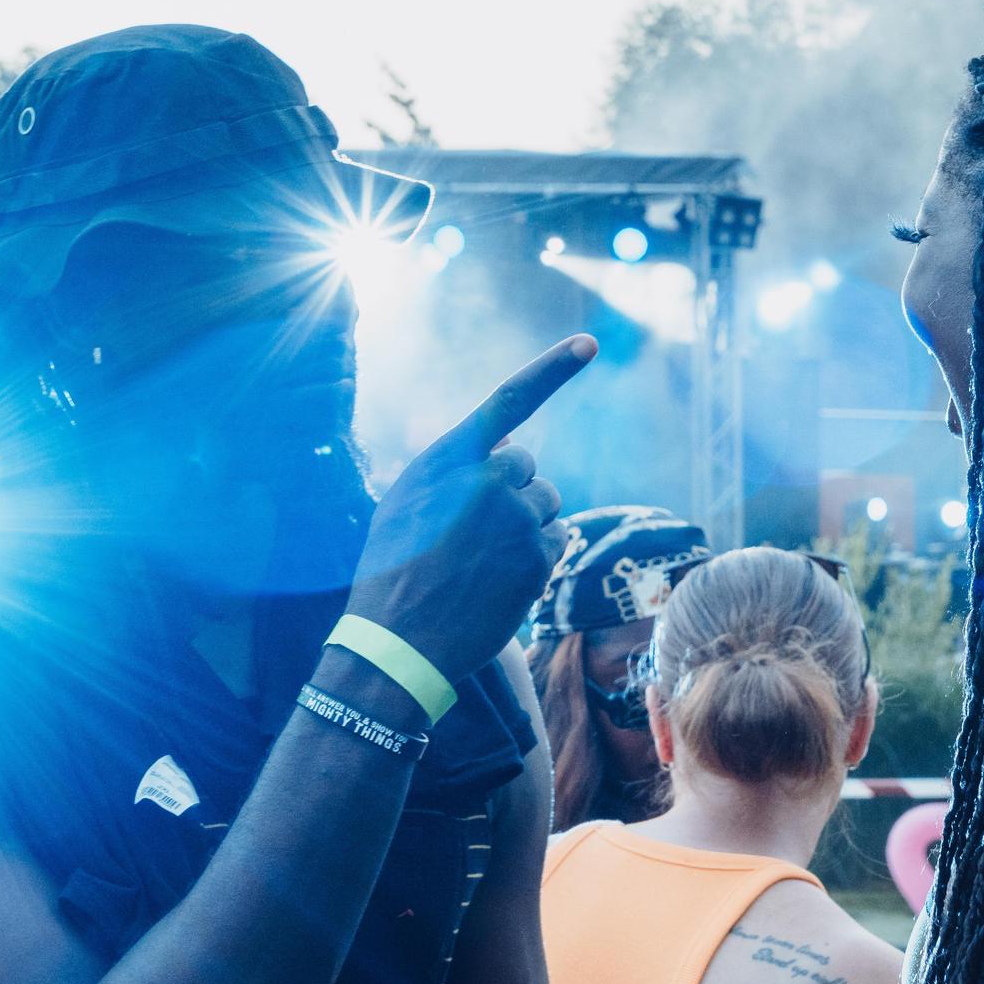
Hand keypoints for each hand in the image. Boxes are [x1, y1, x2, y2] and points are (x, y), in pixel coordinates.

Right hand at [347, 335, 595, 683]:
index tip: (589, 343)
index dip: (553, 368)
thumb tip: (512, 444)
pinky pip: (556, 540)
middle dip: (513, 492)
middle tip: (474, 532)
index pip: (511, 399)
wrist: (399, 639)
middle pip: (528, 468)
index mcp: (451, 456)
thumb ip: (456, 465)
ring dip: (525, 525)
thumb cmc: (393, 567)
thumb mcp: (407, 500)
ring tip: (481, 560)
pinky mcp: (539, 557)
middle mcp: (489, 478)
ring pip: (546, 505)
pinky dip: (537, 556)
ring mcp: (518, 518)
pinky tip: (498, 580)